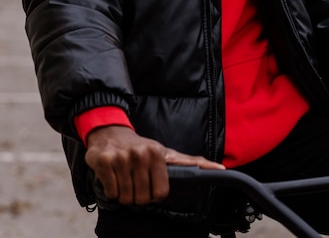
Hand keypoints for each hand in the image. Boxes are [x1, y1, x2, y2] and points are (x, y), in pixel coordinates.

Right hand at [85, 125, 224, 205]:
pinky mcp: (104, 161)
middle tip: (135, 180)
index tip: (151, 186)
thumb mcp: (167, 153)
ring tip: (125, 176)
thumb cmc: (141, 147)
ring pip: (125, 198)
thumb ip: (191, 162)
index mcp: (157, 153)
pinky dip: (111, 190)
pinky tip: (113, 175)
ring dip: (124, 193)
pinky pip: (111, 192)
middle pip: (142, 199)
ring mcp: (121, 157)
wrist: (110, 131)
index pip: (160, 193)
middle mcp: (140, 153)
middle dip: (138, 196)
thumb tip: (221, 169)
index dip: (155, 195)